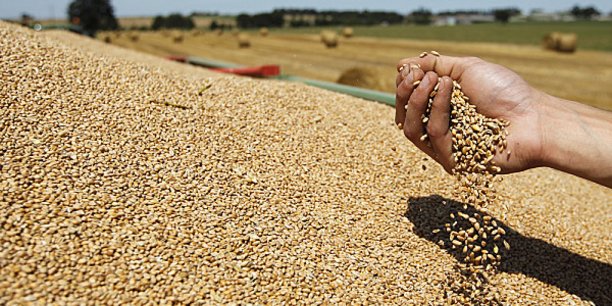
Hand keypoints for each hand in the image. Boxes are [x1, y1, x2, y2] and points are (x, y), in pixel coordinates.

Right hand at [395, 54, 546, 173]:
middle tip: (417, 74)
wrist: (536, 116)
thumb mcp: (467, 69)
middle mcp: (440, 132)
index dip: (404, 86)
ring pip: (411, 129)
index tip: (410, 69)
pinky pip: (435, 135)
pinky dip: (438, 108)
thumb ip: (435, 66)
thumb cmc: (507, 92)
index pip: (408, 104)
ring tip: (435, 80)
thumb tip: (402, 64)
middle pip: (404, 117)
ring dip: (418, 100)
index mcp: (441, 112)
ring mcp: (445, 149)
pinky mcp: (453, 161)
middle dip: (406, 93)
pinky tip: (449, 89)